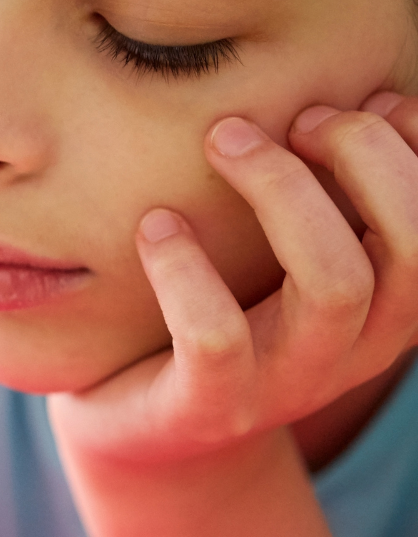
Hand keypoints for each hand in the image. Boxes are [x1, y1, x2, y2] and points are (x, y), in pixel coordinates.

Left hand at [51, 91, 417, 465]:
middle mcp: (352, 350)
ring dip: (282, 192)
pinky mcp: (209, 407)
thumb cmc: (215, 320)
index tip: (360, 100)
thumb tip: (367, 100)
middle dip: (363, 157)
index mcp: (384, 311)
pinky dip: (185, 267)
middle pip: (412, 248)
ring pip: (334, 284)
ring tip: (222, 139)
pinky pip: (217, 334)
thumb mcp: (278, 264)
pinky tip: (155, 225)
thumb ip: (326, 202)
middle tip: (293, 118)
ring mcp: (285, 385)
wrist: (145, 436)